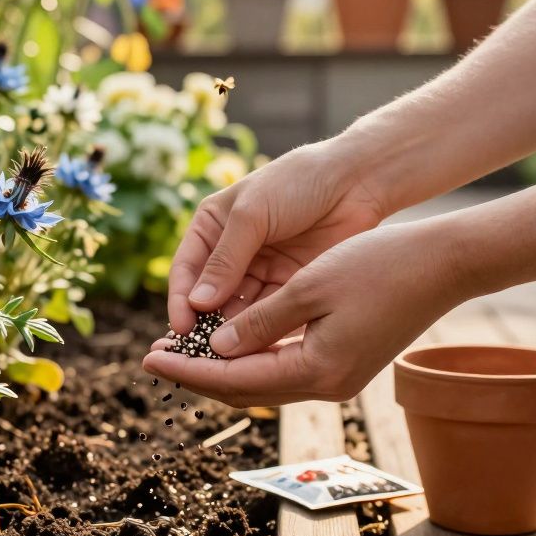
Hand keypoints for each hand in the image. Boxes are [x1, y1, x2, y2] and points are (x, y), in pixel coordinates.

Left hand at [143, 221, 471, 406]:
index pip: (233, 379)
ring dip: (221, 366)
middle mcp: (326, 385)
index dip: (187, 369)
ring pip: (263, 380)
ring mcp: (337, 377)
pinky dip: (251, 356)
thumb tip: (216, 350)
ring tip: (181, 348)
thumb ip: (259, 322)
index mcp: (316, 371)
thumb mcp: (308, 287)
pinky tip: (227, 341)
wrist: (442, 264)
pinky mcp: (344, 363)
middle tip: (153, 356)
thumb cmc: (378, 266)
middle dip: (197, 372)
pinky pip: (284, 367)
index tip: (147, 357)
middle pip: (244, 388)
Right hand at [168, 143, 385, 334]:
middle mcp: (231, 253)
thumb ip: (226, 259)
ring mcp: (261, 271)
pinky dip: (263, 331)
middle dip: (205, 325)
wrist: (354, 180)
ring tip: (232, 355)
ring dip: (234, 332)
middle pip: (210, 298)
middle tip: (201, 355)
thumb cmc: (296, 182)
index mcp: (211, 229)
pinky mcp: (289, 285)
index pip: (187, 271)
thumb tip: (198, 304)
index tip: (182, 330)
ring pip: (239, 311)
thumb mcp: (253, 214)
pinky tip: (259, 348)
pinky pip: (270, 313)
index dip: (181, 301)